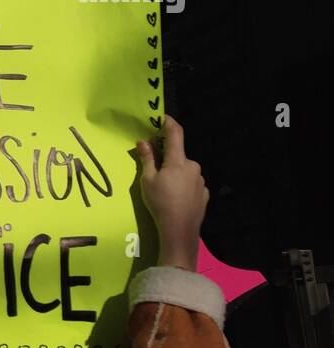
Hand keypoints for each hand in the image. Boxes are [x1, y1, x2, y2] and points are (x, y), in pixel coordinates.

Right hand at [137, 115, 207, 269]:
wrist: (179, 230)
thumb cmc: (160, 202)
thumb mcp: (147, 180)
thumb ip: (147, 159)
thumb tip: (143, 141)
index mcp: (179, 160)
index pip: (175, 134)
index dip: (169, 123)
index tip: (162, 117)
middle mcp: (193, 166)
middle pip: (178, 156)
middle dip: (167, 158)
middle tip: (153, 168)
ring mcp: (201, 181)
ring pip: (185, 171)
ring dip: (174, 173)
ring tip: (163, 189)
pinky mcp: (204, 194)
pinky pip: (191, 184)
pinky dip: (182, 185)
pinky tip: (175, 198)